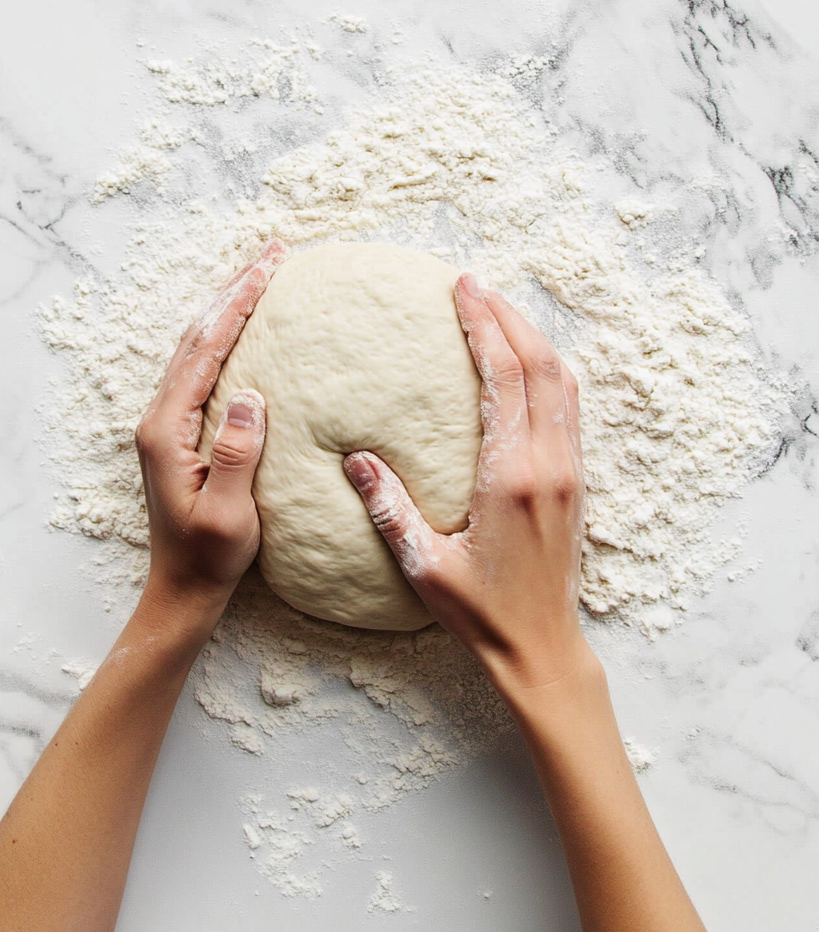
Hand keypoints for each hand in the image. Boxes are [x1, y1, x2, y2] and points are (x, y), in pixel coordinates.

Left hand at [135, 240, 287, 624]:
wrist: (182, 589)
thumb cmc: (208, 558)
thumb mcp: (229, 514)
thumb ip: (236, 455)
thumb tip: (251, 396)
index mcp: (166, 430)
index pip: (205, 350)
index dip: (237, 304)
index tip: (268, 268)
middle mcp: (159, 418)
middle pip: (197, 336)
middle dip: (234, 291)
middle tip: (271, 253)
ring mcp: (167, 423)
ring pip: (197, 348)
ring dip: (228, 309)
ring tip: (261, 275)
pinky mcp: (180, 432)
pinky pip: (202, 368)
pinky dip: (225, 337)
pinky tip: (244, 328)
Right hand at [344, 275, 589, 690]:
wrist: (541, 647)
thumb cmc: (481, 612)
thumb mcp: (423, 564)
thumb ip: (390, 507)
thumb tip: (355, 458)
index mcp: (512, 476)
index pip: (503, 378)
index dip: (484, 325)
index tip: (463, 288)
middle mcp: (549, 463)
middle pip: (540, 365)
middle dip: (509, 316)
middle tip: (475, 284)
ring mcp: (569, 470)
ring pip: (562, 381)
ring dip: (532, 338)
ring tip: (498, 310)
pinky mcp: (576, 480)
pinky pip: (568, 406)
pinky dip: (547, 369)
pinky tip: (524, 362)